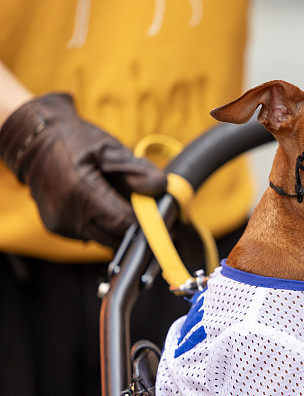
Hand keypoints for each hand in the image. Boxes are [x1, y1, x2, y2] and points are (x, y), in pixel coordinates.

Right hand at [0, 93, 166, 247]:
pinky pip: (90, 235)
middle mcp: (67, 215)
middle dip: (136, 228)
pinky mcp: (58, 229)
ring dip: (119, 227)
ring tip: (121, 201)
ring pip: (105, 239)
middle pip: (117, 238)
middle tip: (149, 212)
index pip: (125, 223)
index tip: (162, 216)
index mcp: (80, 192)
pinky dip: (102, 225)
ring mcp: (61, 225)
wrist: (33, 140)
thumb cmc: (74, 140)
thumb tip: (161, 189)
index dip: (147, 223)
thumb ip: (137, 170)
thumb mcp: (109, 149)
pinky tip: (101, 204)